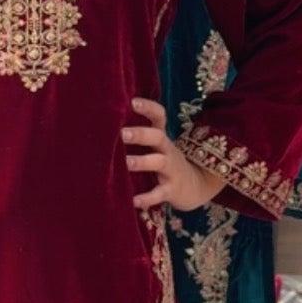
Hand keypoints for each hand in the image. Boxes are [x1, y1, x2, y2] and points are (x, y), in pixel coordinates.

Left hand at [121, 97, 226, 211]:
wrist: (196, 186)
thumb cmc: (166, 163)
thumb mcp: (157, 147)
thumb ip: (138, 137)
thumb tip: (106, 124)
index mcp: (162, 138)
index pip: (159, 116)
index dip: (148, 107)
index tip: (132, 101)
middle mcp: (167, 151)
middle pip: (157, 137)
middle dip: (141, 133)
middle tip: (122, 133)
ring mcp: (171, 170)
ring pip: (159, 162)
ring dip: (142, 161)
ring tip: (125, 162)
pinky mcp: (172, 190)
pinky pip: (159, 193)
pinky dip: (147, 198)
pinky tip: (133, 201)